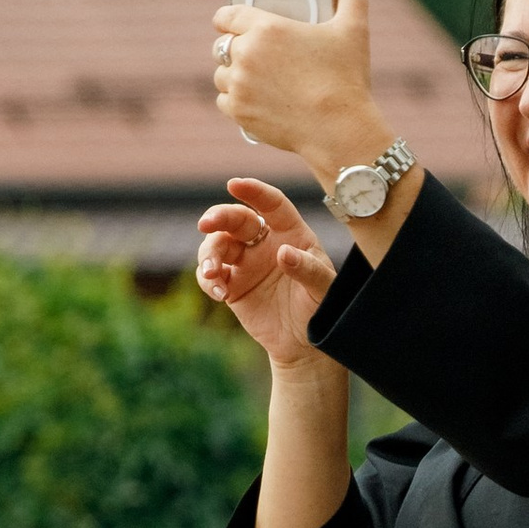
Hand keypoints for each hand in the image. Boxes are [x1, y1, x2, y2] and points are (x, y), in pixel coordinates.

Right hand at [195, 180, 332, 368]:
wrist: (304, 343)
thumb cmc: (321, 309)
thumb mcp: (323, 289)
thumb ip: (308, 270)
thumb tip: (284, 253)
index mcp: (291, 233)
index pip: (272, 205)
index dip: (254, 192)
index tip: (235, 184)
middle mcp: (264, 242)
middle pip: (236, 219)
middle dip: (218, 217)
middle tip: (206, 225)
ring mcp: (245, 262)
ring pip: (217, 244)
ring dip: (209, 254)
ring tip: (213, 273)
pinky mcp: (231, 285)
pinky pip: (210, 275)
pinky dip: (208, 280)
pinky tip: (220, 294)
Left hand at [213, 0, 389, 182]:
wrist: (341, 131)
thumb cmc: (347, 79)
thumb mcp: (353, 29)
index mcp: (267, 28)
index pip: (227, 15)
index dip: (230, 19)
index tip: (236, 24)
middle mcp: (246, 54)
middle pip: (223, 46)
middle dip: (238, 49)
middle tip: (262, 57)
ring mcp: (239, 84)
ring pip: (222, 75)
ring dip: (235, 75)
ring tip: (261, 80)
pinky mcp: (238, 112)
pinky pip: (224, 101)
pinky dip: (237, 102)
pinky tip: (258, 100)